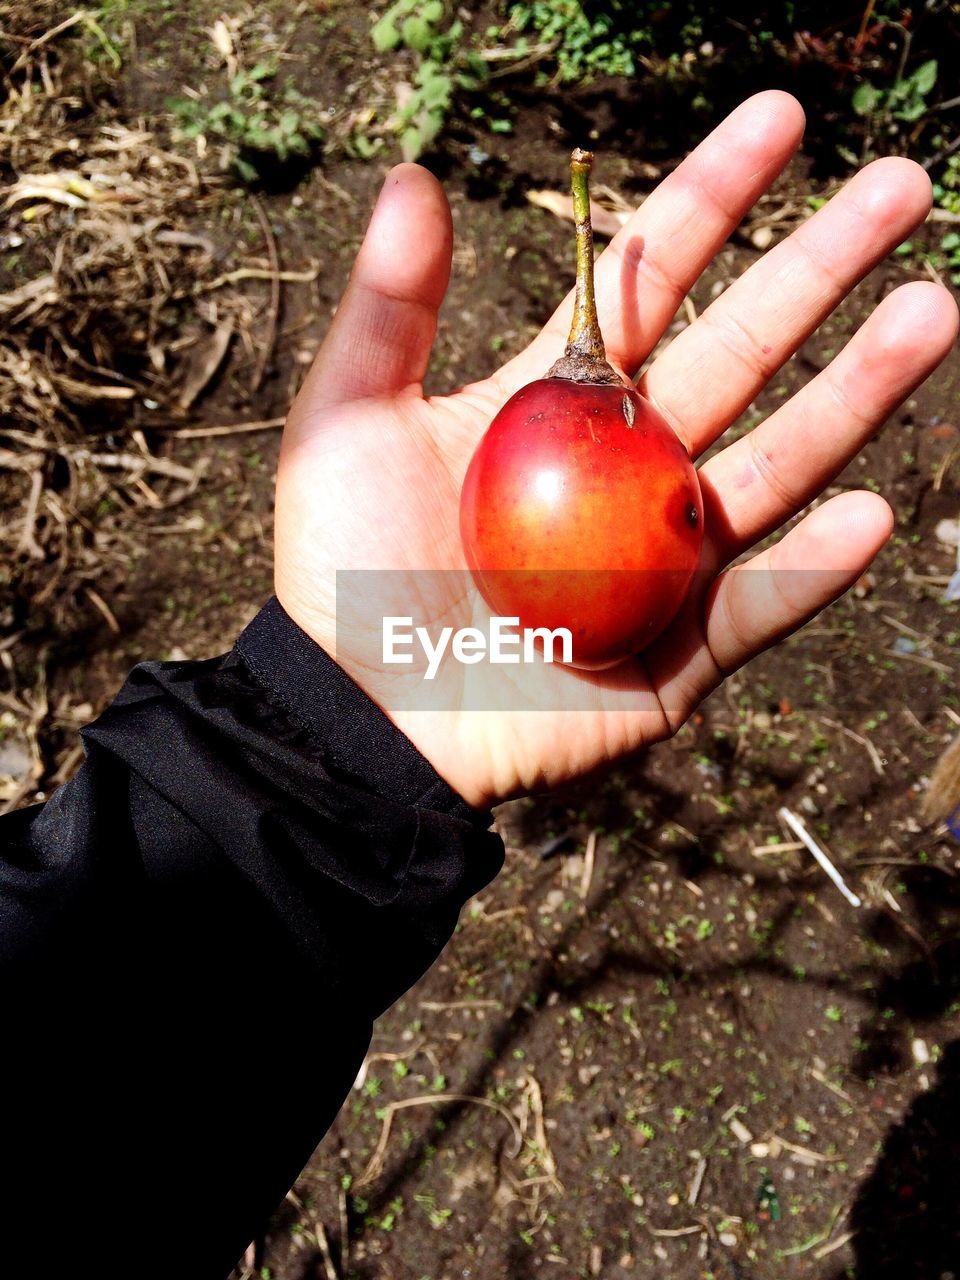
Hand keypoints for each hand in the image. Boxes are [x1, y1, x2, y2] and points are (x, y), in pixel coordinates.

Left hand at [275, 92, 956, 807]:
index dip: (711, 199)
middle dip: (819, 271)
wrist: (362, 717)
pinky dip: (813, 567)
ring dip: (854, 395)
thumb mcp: (348, 421)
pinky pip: (759, 605)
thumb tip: (415, 175)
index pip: (651, 286)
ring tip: (930, 312)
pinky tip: (869, 512)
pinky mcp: (679, 652)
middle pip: (740, 354)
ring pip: (775, 466)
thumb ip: (389, 307)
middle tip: (902, 188)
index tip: (781, 120)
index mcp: (559, 406)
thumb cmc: (342, 569)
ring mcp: (664, 560)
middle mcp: (629, 471)